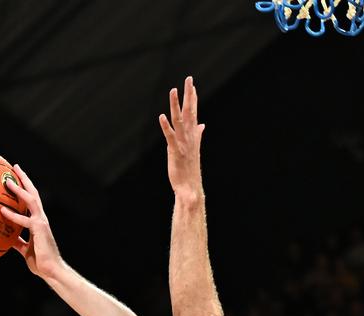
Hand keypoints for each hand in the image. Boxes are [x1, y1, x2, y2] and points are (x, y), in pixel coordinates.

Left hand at [0, 164, 61, 279]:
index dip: (25, 187)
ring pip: (31, 200)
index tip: (16, 176)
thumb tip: (7, 238)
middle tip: (15, 167)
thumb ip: (18, 241)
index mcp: (38, 222)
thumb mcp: (25, 250)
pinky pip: (24, 220)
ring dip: (20, 189)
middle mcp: (41, 219)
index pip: (32, 200)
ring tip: (8, 181)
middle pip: (33, 194)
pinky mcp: (39, 230)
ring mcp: (41, 223)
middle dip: (24, 180)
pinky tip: (2, 210)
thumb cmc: (41, 262)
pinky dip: (13, 214)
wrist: (51, 271)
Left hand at [159, 76, 204, 199]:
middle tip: (188, 79)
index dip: (193, 99)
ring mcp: (182, 144)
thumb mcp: (194, 148)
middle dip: (189, 95)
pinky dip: (166, 127)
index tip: (192, 85)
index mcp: (193, 136)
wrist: (190, 188)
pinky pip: (170, 137)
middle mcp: (189, 137)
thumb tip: (202, 125)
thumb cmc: (190, 170)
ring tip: (173, 90)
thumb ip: (198, 135)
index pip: (194, 113)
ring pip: (179, 120)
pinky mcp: (175, 152)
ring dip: (176, 105)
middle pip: (189, 112)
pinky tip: (161, 116)